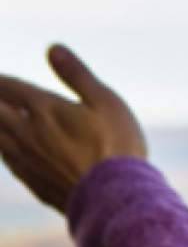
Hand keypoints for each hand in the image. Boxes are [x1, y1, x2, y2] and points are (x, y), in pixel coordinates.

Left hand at [0, 44, 147, 213]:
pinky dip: (3, 149)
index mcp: (43, 108)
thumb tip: (52, 48)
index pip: (8, 86)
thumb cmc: (117, 146)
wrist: (114, 198)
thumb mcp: (105, 101)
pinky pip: (7, 160)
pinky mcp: (33, 181)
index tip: (0, 79)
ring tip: (1, 118)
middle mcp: (26, 132)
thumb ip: (76, 75)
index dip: (1, 81)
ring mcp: (27, 159)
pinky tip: (8, 149)